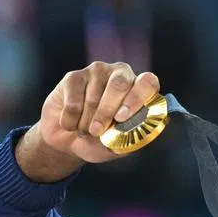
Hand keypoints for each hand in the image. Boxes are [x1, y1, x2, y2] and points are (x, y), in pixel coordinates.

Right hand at [21, 62, 160, 181]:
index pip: (148, 82)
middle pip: (119, 85)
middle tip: (97, 131)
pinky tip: (71, 123)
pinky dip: (70, 121)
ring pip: (92, 98)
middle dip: (107, 112)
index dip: (137, 98)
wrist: (69, 141)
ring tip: (85, 130)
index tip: (122, 118)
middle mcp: (121, 74)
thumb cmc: (100, 140)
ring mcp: (97, 72)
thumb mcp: (118, 145)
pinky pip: (73, 102)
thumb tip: (134, 134)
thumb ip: (129, 138)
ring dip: (86, 123)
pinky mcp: (74, 77)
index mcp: (139, 88)